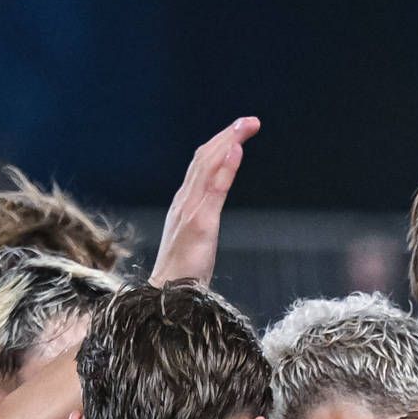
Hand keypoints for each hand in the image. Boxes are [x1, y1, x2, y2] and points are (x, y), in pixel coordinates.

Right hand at [151, 116, 257, 288]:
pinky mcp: (199, 224)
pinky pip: (213, 190)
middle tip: (250, 121)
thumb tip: (215, 203)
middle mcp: (184, 201)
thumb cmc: (183, 274)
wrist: (167, 297)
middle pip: (204, 157)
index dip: (220, 143)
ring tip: (245, 127)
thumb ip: (204, 217)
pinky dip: (224, 168)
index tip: (239, 130)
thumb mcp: (197, 238)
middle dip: (227, 135)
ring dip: (227, 142)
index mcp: (183, 203)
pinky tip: (236, 151)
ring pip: (207, 166)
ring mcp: (190, 211)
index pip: (201, 163)